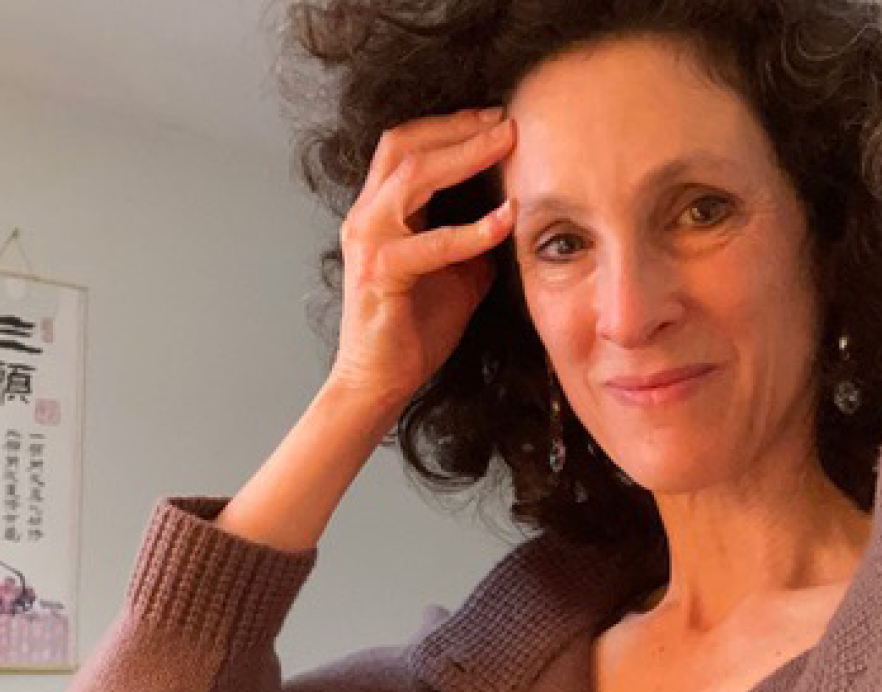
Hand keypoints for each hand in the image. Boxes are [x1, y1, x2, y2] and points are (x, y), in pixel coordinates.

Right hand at [326, 106, 516, 420]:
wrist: (379, 382)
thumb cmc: (413, 332)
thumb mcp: (456, 275)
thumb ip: (474, 242)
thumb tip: (514, 217)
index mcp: (379, 213)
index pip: (407, 145)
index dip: (451, 125)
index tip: (497, 119)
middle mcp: (366, 218)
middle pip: (405, 144)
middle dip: (460, 127)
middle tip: (507, 121)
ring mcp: (368, 242)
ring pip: (412, 175)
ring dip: (464, 155)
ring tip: (506, 144)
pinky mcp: (380, 273)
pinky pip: (432, 242)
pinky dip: (472, 230)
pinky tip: (505, 221)